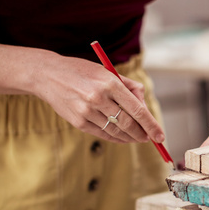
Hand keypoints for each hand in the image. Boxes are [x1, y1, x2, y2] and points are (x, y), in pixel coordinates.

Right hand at [35, 52, 165, 142]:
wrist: (48, 75)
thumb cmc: (83, 71)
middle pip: (128, 124)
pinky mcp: (78, 122)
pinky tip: (122, 137)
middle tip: (149, 138)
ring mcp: (87, 111)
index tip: (160, 135)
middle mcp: (99, 97)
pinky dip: (115, 138)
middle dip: (142, 134)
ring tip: (137, 138)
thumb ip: (129, 87)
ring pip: (116, 131)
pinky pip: (102, 134)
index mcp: (110, 82)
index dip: (151, 125)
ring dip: (130, 137)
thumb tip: (144, 108)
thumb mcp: (107, 72)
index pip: (138, 110)